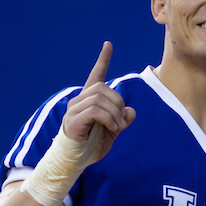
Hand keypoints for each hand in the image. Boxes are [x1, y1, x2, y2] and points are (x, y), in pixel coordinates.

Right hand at [60, 42, 136, 161]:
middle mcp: (80, 100)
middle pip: (103, 88)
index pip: (96, 75)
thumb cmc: (93, 144)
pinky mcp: (73, 120)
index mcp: (90, 100)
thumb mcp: (113, 130)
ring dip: (114, 113)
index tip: (108, 45)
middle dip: (118, 103)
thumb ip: (122, 119)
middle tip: (121, 121)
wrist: (77, 160)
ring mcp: (75, 109)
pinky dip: (108, 118)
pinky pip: (94, 110)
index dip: (103, 60)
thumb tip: (131, 111)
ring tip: (116, 127)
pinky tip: (111, 128)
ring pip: (99, 98)